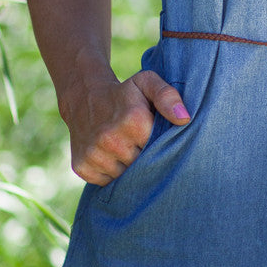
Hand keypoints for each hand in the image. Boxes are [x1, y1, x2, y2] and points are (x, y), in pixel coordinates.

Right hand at [61, 68, 190, 185]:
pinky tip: (113, 157)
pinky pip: (107, 182)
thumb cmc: (123, 93)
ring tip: (127, 150)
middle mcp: (111, 139)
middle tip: (142, 145)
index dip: (161, 147)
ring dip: (130, 169)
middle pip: (143, 166)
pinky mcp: (82, 166)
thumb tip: (183, 119)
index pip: (160, 149)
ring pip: (125, 178)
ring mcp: (94, 154)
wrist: (83, 96)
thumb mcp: (147, 83)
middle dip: (147, 159)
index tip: (158, 140)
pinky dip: (112, 174)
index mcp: (133, 120)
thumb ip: (168, 96)